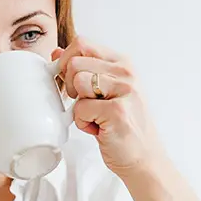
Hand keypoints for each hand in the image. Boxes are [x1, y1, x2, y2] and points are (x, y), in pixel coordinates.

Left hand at [52, 36, 165, 178]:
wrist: (144, 158)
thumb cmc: (123, 126)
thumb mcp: (105, 92)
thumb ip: (84, 70)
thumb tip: (56, 53)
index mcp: (122, 63)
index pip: (82, 43)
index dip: (66, 61)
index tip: (70, 81)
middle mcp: (126, 73)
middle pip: (75, 62)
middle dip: (70, 86)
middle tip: (85, 103)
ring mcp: (124, 90)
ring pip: (76, 83)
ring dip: (78, 106)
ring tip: (95, 116)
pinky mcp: (117, 111)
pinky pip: (79, 109)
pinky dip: (83, 123)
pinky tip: (99, 129)